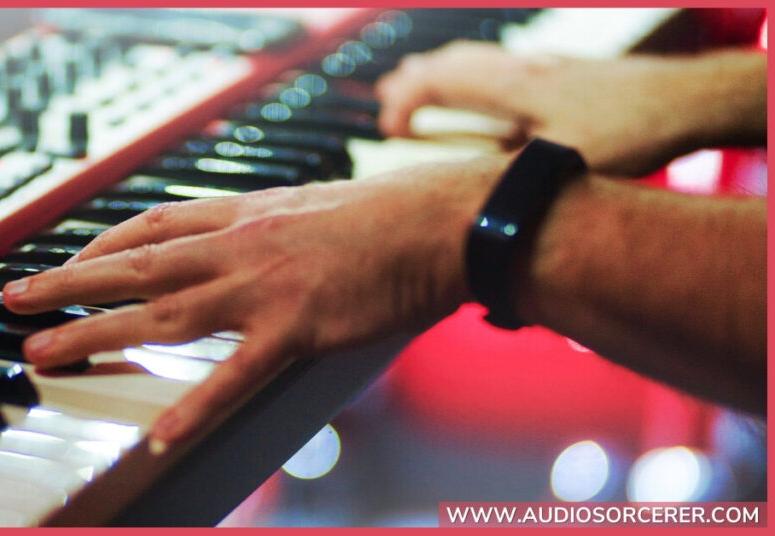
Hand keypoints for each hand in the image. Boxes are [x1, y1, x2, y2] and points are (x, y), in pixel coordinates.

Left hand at [1, 156, 504, 450]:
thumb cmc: (383, 214)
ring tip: (43, 352)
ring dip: (96, 332)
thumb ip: (265, 223)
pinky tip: (160, 433)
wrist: (436, 222)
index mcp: (244, 214)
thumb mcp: (308, 203)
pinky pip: (233, 375)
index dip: (102, 245)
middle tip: (14, 301)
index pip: (153, 225)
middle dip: (67, 284)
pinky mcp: (295, 330)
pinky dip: (194, 405)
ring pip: (161, 313)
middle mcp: (239, 246)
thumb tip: (238, 236)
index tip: (70, 261)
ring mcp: (262, 289)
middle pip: (135, 265)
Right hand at [375, 41, 761, 175]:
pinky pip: (498, 68)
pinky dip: (471, 78)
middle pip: (450, 63)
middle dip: (411, 84)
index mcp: (514, 87)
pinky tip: (481, 94)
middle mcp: (522, 69)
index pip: (438, 82)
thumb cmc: (632, 130)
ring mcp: (541, 68)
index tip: (388, 132)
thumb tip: (474, 214)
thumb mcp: (564, 166)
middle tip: (385, 105)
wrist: (685, 99)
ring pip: (475, 60)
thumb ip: (514, 184)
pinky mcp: (559, 74)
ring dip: (440, 74)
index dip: (403, 104)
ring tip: (416, 87)